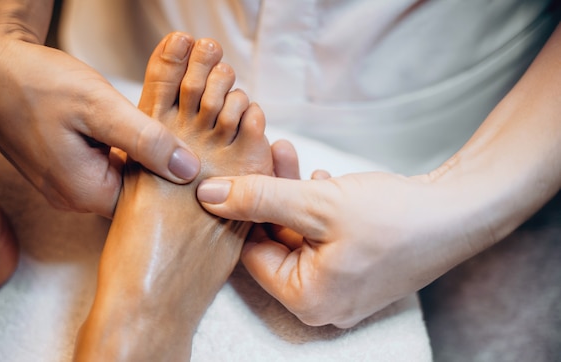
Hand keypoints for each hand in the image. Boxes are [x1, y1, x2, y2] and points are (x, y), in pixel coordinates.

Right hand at [0, 1, 199, 216]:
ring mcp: (65, 183)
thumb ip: (146, 141)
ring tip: (165, 131)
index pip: (147, 203)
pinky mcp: (62, 166)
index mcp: (84, 192)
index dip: (175, 182)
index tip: (197, 156)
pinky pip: (104, 164)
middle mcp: (73, 196)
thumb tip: (188, 170)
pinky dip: (123, 147)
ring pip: (120, 175)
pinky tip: (135, 128)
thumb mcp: (100, 108)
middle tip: (186, 139)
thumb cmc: (38, 83)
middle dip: (160, 166)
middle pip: (133, 191)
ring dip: (141, 154)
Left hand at [197, 143, 484, 327]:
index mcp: (307, 300)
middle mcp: (321, 302)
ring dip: (290, 193)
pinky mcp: (355, 267)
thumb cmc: (394, 215)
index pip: (251, 255)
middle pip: (274, 242)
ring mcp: (340, 286)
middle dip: (268, 193)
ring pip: (298, 234)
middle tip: (263, 151)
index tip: (233, 170)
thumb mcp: (317, 203)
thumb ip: (259, 199)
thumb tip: (207, 196)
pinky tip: (319, 177)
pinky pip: (321, 237)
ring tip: (285, 151)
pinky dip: (315, 206)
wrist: (462, 211)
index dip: (240, 211)